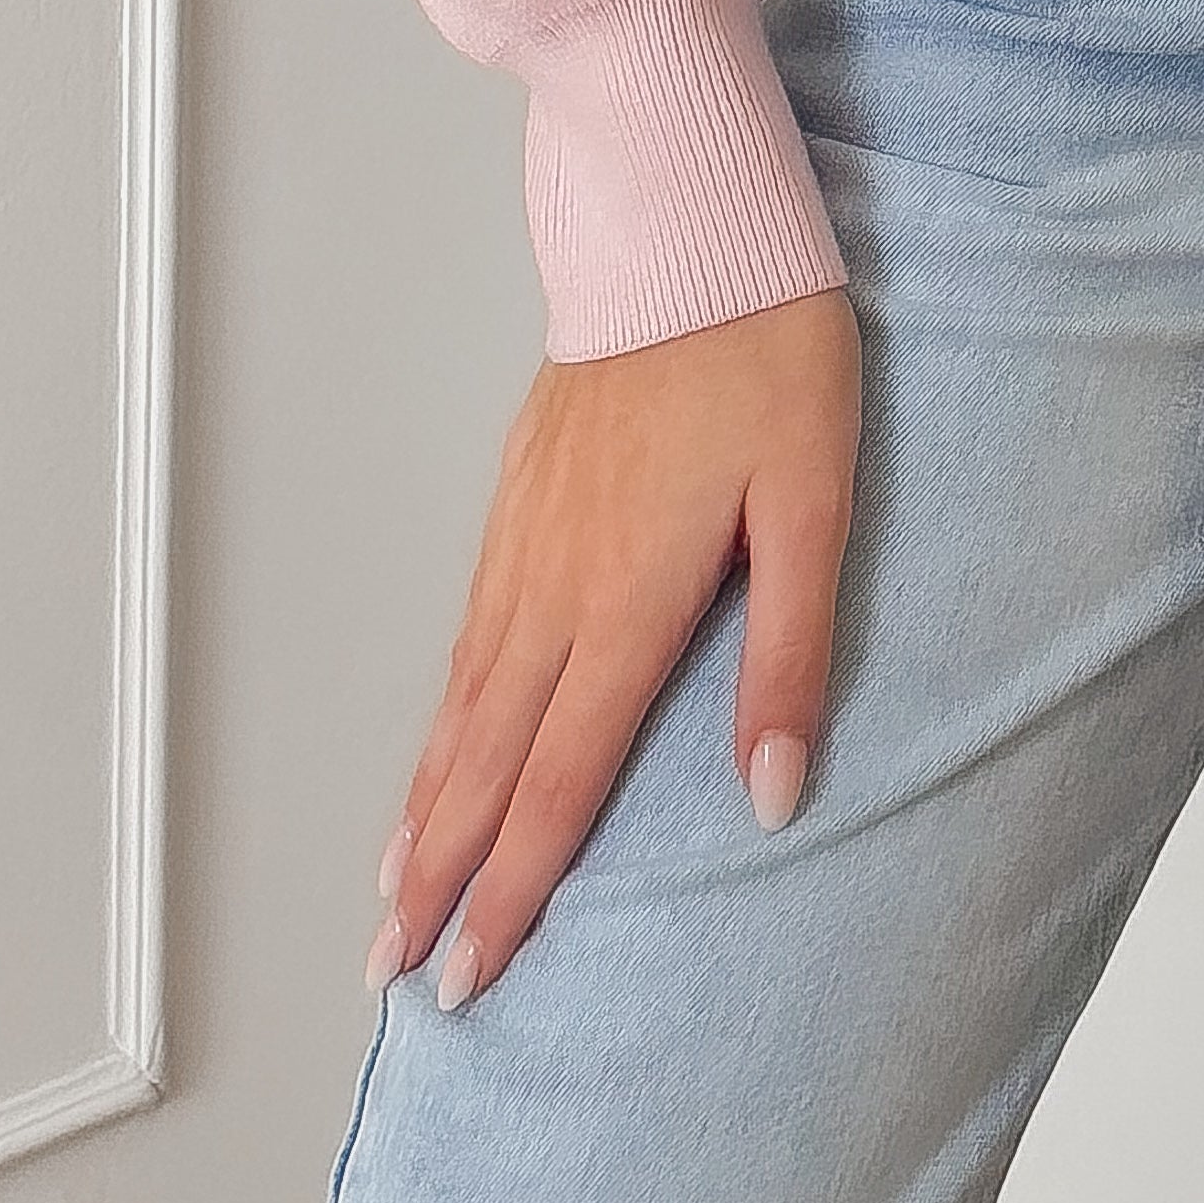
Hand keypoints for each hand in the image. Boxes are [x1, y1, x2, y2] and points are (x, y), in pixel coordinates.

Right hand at [368, 280, 858, 1010]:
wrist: (684, 227)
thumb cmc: (766, 355)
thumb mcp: (816, 503)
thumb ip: (792, 655)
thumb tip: (773, 795)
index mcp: (631, 601)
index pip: (560, 781)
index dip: (515, 887)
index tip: (469, 974)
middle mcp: (558, 586)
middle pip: (485, 762)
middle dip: (437, 878)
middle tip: (392, 975)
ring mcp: (525, 539)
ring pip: (461, 704)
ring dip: (423, 806)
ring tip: (388, 889)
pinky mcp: (519, 496)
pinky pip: (464, 636)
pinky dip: (438, 714)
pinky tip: (436, 747)